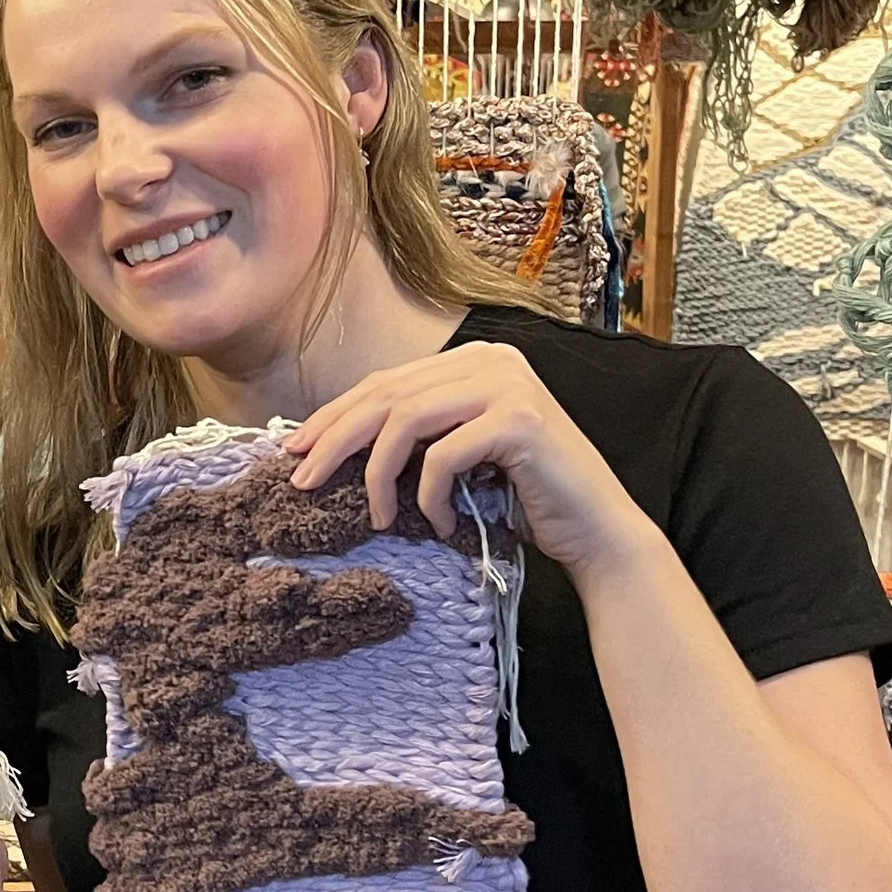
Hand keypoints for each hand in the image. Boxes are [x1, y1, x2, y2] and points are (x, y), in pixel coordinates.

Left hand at [283, 341, 657, 585]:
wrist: (596, 532)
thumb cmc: (523, 501)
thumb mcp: (461, 456)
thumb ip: (418, 435)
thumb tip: (332, 443)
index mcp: (476, 359)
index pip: (387, 382)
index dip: (335, 415)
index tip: (295, 451)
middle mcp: (492, 360)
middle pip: (387, 395)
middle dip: (335, 439)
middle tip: (302, 480)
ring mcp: (508, 386)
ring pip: (405, 421)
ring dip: (377, 475)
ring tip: (374, 517)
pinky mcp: (518, 422)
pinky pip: (442, 457)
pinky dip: (428, 497)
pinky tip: (437, 525)